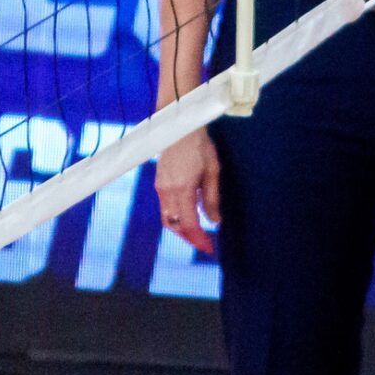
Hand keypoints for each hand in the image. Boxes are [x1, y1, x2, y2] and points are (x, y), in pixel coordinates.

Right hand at [155, 129, 220, 255]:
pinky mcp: (159, 183)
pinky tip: (189, 215)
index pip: (188, 223)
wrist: (180, 127)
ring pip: (167, 218)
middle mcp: (167, 191)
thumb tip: (215, 221)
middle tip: (203, 243)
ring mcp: (160, 187)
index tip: (208, 247)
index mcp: (182, 189)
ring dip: (180, 228)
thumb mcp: (213, 171)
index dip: (198, 238)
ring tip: (197, 233)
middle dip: (188, 237)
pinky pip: (165, 207)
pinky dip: (176, 216)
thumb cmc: (200, 146)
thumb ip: (212, 198)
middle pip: (173, 225)